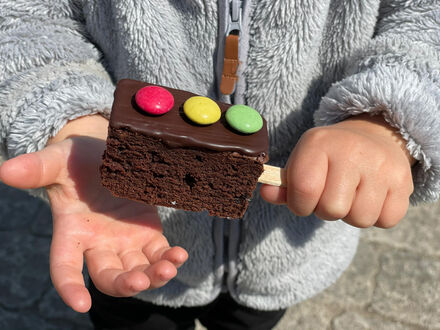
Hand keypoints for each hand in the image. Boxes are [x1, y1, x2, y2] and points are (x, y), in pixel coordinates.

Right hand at [0, 115, 187, 312]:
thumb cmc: (75, 160)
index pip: (65, 267)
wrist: (104, 154)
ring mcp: (125, 241)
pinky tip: (179, 255)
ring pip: (137, 270)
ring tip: (167, 268)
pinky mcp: (147, 233)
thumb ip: (36, 168)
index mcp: (72, 232)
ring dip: (153, 275)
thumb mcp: (57, 160)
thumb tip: (4, 171)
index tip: (80, 304)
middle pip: (108, 277)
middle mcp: (98, 244)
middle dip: (123, 283)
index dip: (69, 287)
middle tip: (138, 280)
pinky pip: (159, 253)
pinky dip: (169, 258)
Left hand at [261, 114, 414, 227]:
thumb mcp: (303, 162)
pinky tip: (372, 196)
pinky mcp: (403, 181)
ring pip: (360, 219)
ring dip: (352, 215)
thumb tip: (265, 194)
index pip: (303, 190)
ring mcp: (380, 165)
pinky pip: (386, 221)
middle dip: (327, 210)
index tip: (304, 200)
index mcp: (318, 143)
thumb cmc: (329, 157)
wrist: (373, 136)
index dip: (300, 205)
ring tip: (352, 194)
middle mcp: (351, 150)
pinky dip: (377, 216)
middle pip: (331, 210)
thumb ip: (284, 184)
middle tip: (332, 194)